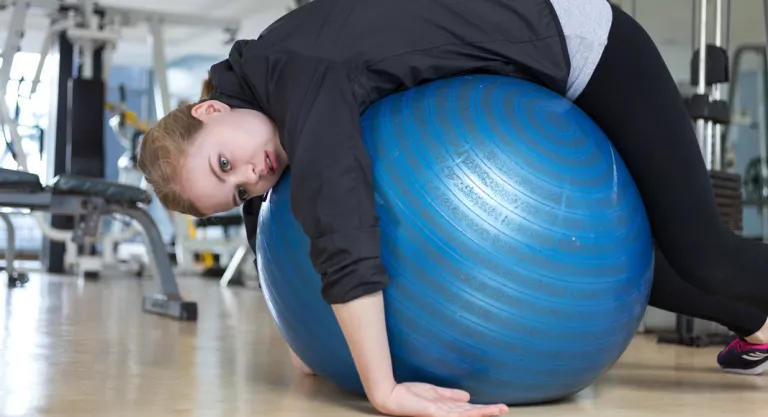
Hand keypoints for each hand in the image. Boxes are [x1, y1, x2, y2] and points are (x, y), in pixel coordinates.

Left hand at [372, 382, 508, 416]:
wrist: (392, 396)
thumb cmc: (409, 395)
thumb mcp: (434, 392)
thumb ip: (450, 395)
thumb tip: (468, 396)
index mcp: (446, 408)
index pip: (469, 409)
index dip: (483, 408)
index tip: (498, 407)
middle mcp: (446, 414)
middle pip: (472, 413)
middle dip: (488, 411)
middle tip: (505, 409)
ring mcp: (442, 415)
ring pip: (467, 414)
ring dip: (483, 412)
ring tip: (498, 410)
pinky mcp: (436, 414)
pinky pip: (455, 414)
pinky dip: (468, 412)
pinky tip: (477, 410)